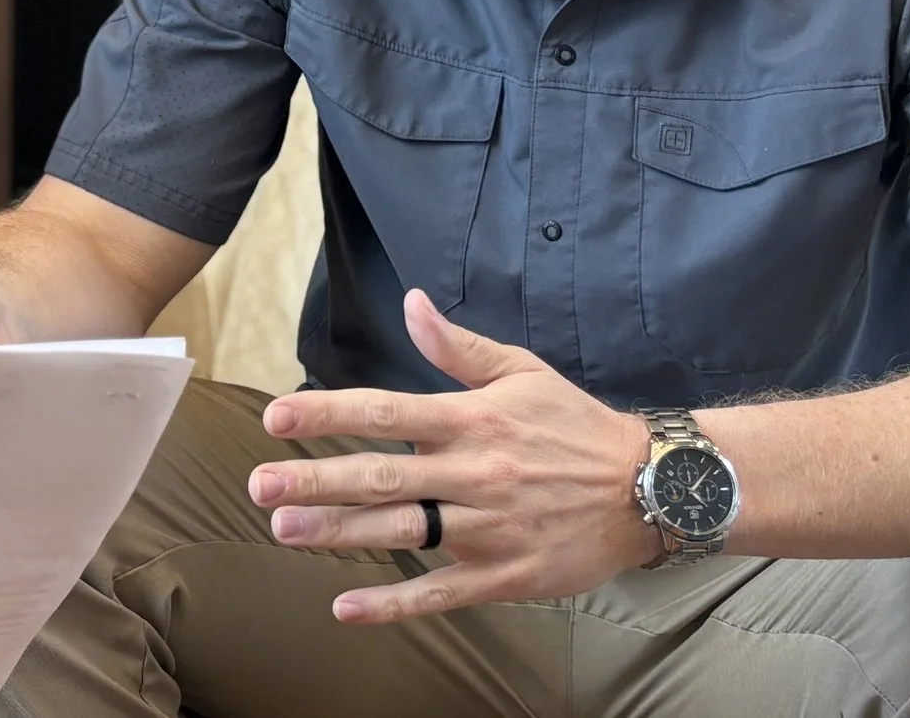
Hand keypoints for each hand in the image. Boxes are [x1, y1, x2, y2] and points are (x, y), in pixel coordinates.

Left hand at [247, 288, 657, 623]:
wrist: (649, 488)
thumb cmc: (575, 426)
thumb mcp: (521, 372)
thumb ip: (457, 346)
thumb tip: (411, 302)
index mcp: (472, 420)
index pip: (385, 410)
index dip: (327, 415)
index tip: (276, 418)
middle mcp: (474, 472)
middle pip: (383, 477)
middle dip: (316, 481)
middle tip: (259, 486)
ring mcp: (489, 528)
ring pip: (402, 531)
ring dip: (339, 533)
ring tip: (284, 531)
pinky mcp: (506, 575)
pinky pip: (441, 591)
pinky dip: (393, 603)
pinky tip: (346, 607)